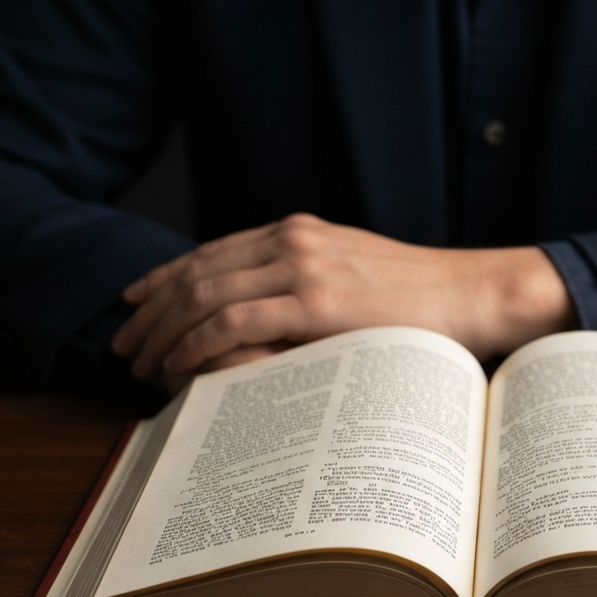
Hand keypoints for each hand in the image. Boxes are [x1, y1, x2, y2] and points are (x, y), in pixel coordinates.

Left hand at [111, 213, 576, 384]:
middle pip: (197, 271)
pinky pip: (231, 322)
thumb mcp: (351, 273)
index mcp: (299, 231)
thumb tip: (252, 317)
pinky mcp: (315, 303)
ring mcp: (303, 267)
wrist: (471, 293)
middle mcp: (293, 240)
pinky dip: (195, 343)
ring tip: (139, 362)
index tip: (136, 300)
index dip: (165, 276)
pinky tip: (178, 365)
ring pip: (204, 295)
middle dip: (151, 309)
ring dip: (163, 331)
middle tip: (124, 342)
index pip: (211, 251)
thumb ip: (301, 281)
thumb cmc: (418, 294)